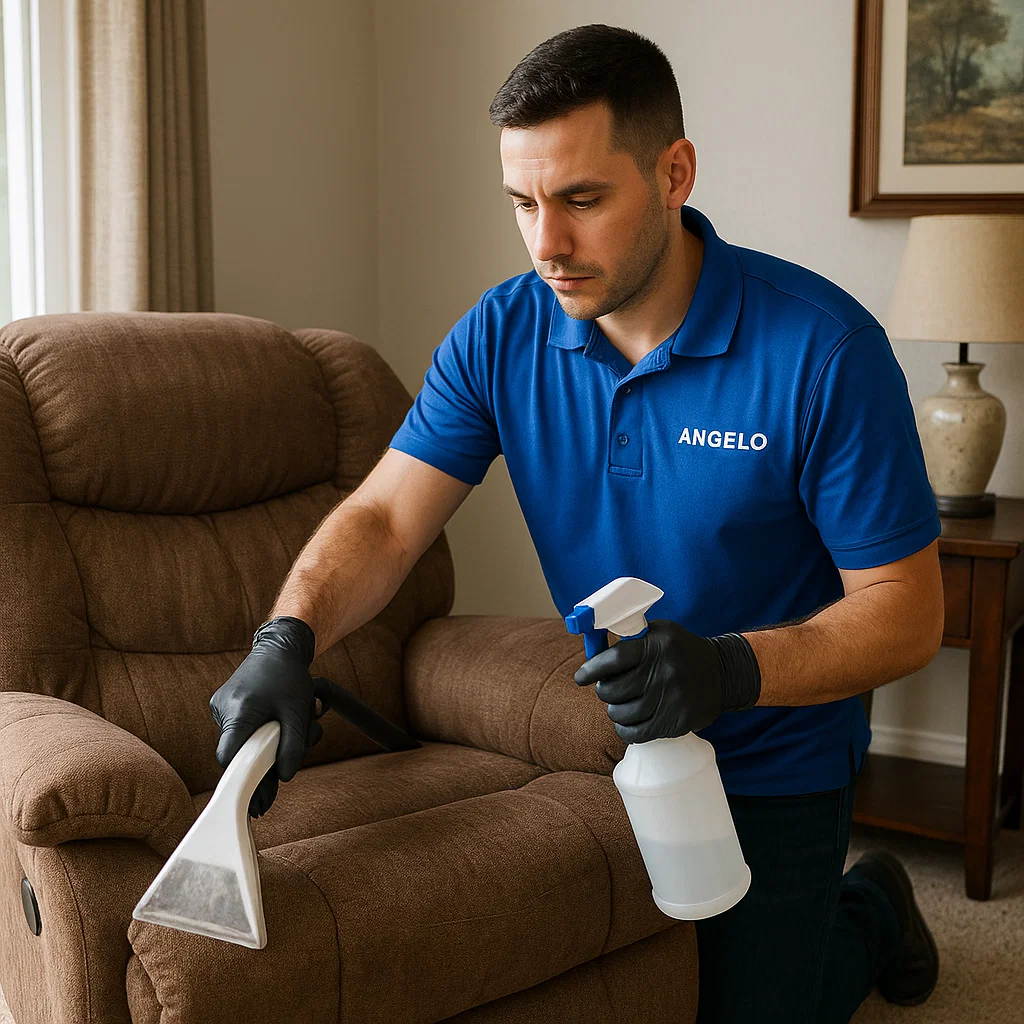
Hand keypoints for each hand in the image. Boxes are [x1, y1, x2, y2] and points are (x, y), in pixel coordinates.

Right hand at [209, 616, 324, 816]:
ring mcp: (221, 707)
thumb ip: (293, 746)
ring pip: (242, 743)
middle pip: (238, 754)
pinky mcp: (225, 706)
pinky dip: (260, 734)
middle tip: (272, 794)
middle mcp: (223, 710)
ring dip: (266, 747)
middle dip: (262, 768)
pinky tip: (280, 723)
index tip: (252, 798)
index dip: (241, 779)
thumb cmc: (290, 677)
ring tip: (294, 729)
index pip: (229, 757)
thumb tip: (283, 778)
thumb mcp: (299, 713)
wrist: (279, 647)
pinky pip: (242, 731)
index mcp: (239, 711)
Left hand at [573, 619, 760, 743]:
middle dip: (605, 692)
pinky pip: (637, 733)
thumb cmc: (681, 651)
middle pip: (614, 690)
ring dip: (615, 711)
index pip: (613, 659)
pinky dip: (626, 730)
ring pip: (622, 714)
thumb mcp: (660, 632)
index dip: (591, 670)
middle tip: (608, 690)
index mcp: (656, 646)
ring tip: (621, 705)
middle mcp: (663, 672)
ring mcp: (671, 699)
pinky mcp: (676, 722)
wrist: (723, 673)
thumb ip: (630, 638)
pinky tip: (628, 722)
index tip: (580, 678)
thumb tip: (594, 653)